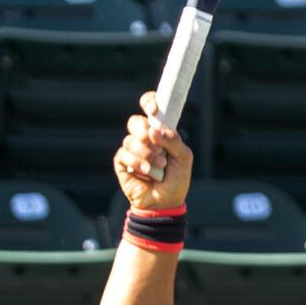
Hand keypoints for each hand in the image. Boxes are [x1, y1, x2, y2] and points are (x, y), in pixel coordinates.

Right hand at [114, 90, 192, 212]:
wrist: (166, 202)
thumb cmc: (177, 179)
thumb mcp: (183, 157)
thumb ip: (173, 140)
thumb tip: (153, 130)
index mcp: (159, 131)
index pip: (149, 107)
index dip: (148, 102)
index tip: (153, 110)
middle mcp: (143, 137)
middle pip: (134, 121)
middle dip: (145, 133)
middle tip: (157, 148)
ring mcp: (131, 150)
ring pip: (131, 140)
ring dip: (147, 153)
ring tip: (159, 167)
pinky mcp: (122, 163)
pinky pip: (124, 154)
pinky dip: (137, 162)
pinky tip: (147, 172)